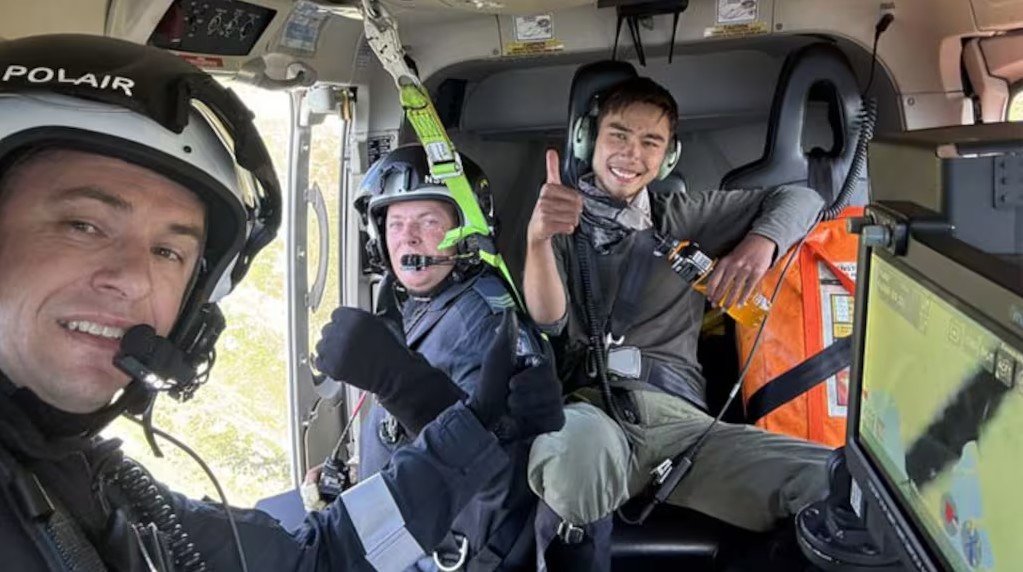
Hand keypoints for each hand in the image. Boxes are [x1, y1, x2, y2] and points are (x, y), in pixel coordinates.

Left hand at [314, 307, 464, 434]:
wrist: (394, 374)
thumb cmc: (393, 350)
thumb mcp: (388, 320)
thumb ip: (379, 302)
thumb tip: (385, 285)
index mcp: (354, 317)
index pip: (336, 314)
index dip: (344, 323)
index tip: (350, 331)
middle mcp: (342, 331)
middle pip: (328, 329)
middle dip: (337, 337)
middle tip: (351, 345)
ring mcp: (335, 350)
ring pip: (321, 345)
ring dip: (330, 350)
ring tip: (347, 356)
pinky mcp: (331, 367)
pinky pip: (318, 362)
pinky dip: (327, 365)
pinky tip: (342, 364)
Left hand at [468, 311, 564, 438]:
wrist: (486, 418)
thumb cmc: (489, 386)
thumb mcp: (497, 357)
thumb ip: (507, 334)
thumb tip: (511, 309)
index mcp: (538, 366)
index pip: (547, 363)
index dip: (529, 375)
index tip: (512, 380)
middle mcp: (549, 382)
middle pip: (550, 382)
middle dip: (524, 391)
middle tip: (509, 394)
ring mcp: (554, 401)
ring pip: (552, 400)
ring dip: (526, 406)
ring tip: (513, 407)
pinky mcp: (555, 419)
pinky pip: (554, 416)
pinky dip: (535, 418)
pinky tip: (525, 419)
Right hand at [526, 149, 582, 244]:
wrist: (537, 229)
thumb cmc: (546, 208)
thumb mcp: (550, 187)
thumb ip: (552, 169)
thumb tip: (551, 152)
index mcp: (548, 188)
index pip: (575, 195)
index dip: (576, 201)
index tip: (569, 203)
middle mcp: (544, 200)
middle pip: (575, 207)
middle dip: (574, 212)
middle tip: (566, 213)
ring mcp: (544, 212)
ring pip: (572, 217)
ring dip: (571, 221)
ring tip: (563, 220)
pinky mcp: (545, 225)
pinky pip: (567, 226)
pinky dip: (568, 228)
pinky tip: (561, 227)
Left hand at [703, 233, 776, 308]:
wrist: (762, 240)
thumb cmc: (745, 250)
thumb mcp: (731, 257)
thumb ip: (724, 269)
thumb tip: (716, 284)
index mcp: (725, 262)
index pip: (714, 279)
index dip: (710, 290)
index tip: (709, 298)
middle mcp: (734, 266)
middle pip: (723, 286)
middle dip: (718, 298)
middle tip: (715, 306)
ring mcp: (745, 270)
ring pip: (735, 289)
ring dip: (729, 300)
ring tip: (725, 308)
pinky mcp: (757, 272)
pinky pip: (748, 288)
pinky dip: (743, 297)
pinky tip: (740, 303)